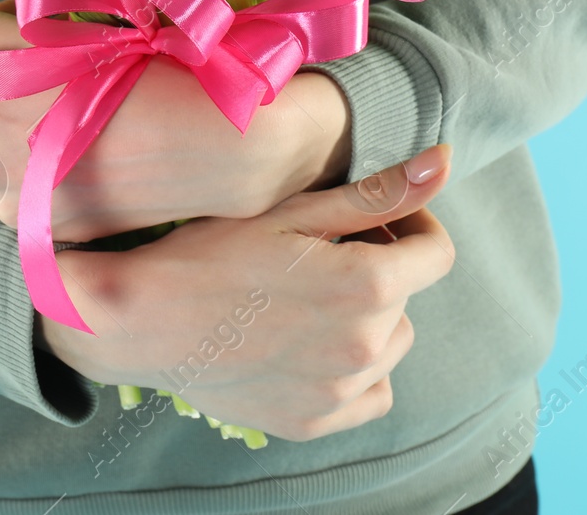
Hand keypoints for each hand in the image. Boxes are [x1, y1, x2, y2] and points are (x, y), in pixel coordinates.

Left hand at [0, 0, 351, 240]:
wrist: (225, 144)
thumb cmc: (154, 67)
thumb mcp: (67, 31)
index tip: (47, 31)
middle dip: (1, 77)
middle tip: (72, 63)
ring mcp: (11, 199)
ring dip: (14, 120)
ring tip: (81, 105)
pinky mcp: (39, 228)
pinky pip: (13, 183)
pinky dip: (36, 161)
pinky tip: (83, 145)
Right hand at [40, 145, 454, 442]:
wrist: (142, 319)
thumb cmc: (211, 251)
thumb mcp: (293, 210)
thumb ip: (376, 194)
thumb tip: (444, 164)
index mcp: (367, 285)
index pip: (436, 253)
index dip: (413, 225)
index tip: (377, 220)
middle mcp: (364, 346)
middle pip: (407, 298)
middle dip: (380, 270)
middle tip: (321, 253)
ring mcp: (340, 392)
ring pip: (391, 346)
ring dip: (368, 320)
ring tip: (310, 297)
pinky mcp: (314, 422)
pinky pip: (370, 395)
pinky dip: (355, 371)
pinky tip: (310, 343)